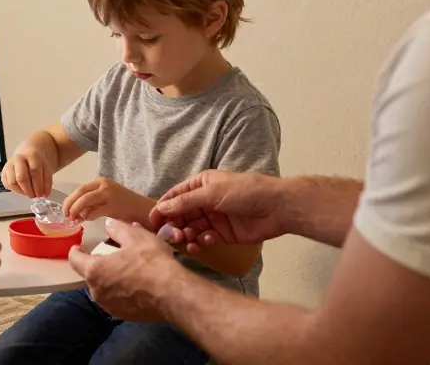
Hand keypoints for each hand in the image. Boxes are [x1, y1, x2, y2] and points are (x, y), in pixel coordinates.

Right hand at [2, 147, 53, 197]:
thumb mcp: (46, 170)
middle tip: (33, 196)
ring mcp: (8, 165)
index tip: (41, 195)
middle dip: (28, 190)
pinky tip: (23, 190)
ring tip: (28, 193)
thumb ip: (47, 182)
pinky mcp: (3, 172)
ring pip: (12, 182)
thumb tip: (44, 195)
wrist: (27, 154)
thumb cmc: (37, 164)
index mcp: (31, 156)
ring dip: (21, 191)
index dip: (38, 185)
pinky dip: (15, 190)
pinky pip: (7, 185)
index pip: (34, 171)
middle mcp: (18, 159)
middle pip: (21, 177)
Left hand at [63, 177, 155, 223]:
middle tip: (67, 216)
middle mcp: (104, 185)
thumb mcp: (106, 200)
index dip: (70, 200)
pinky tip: (89, 220)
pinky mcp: (114, 206)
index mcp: (101, 182)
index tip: (64, 210)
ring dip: (77, 211)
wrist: (145, 209)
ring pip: (86, 200)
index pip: (80, 189)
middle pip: (81, 193)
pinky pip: (95, 211)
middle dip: (70, 205)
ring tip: (76, 219)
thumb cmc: (125, 206)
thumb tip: (75, 213)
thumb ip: (91, 204)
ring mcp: (109, 194)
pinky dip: (89, 216)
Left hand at [67, 219, 182, 321]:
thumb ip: (117, 229)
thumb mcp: (136, 237)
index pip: (74, 259)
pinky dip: (122, 292)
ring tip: (128, 270)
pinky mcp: (123, 316)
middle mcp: (97, 291)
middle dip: (99, 264)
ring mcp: (109, 306)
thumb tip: (108, 224)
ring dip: (111, 279)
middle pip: (90, 274)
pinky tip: (137, 286)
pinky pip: (117, 300)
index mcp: (95, 270)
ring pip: (104, 288)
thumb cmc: (151, 262)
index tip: (80, 246)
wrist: (173, 294)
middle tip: (114, 256)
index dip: (76, 251)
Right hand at [149, 170, 285, 253]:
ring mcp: (215, 218)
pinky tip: (208, 242)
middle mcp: (205, 201)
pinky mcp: (224, 234)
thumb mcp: (212, 193)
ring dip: (187, 236)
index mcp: (201, 185)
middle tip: (172, 235)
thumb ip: (185, 202)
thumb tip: (161, 207)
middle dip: (175, 225)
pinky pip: (206, 240)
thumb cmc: (245, 192)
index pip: (175, 197)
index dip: (163, 208)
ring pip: (192, 229)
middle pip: (181, 215)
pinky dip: (203, 242)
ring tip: (188, 241)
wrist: (277, 207)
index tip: (152, 222)